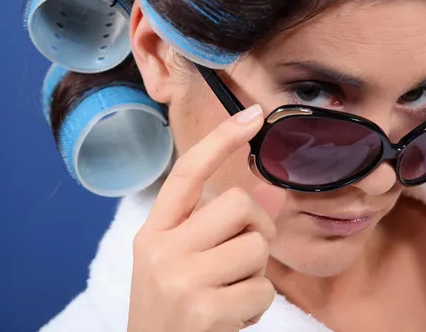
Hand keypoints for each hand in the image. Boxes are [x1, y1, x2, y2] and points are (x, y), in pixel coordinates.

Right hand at [128, 104, 285, 331]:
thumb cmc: (172, 306)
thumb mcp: (185, 260)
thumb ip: (224, 224)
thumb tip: (272, 190)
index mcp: (154, 232)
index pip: (187, 174)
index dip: (220, 140)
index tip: (252, 114)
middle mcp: (163, 250)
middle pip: (237, 204)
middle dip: (257, 224)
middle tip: (247, 250)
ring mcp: (183, 280)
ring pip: (256, 246)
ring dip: (256, 271)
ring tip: (230, 292)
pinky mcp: (206, 311)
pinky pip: (261, 289)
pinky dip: (256, 305)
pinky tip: (231, 317)